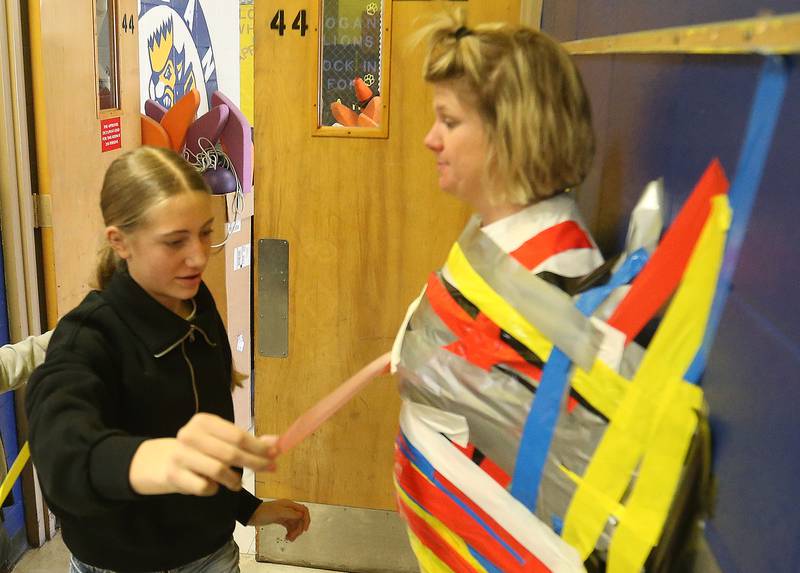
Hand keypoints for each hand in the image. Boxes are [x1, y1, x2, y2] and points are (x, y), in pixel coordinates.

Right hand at [129, 413, 278, 495]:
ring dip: (234, 479)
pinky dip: (215, 489)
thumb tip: (277, 442)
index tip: (276, 454)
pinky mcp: (174, 476)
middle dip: (255, 463)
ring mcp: (180, 455)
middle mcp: (190, 435)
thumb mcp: (222, 440)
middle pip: (231, 453)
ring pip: (218, 471)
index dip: (259, 447)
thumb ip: (249, 441)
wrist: (163, 462)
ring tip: (237, 483)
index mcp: (204, 421)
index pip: (238, 435)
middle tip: (270, 469)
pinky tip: (215, 486)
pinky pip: (204, 487)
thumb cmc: (201, 449)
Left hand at [248, 499, 310, 541]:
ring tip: (289, 539)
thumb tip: (301, 516)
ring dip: (294, 532)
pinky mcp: (280, 520)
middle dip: (298, 529)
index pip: (303, 511)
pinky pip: (289, 527)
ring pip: (295, 524)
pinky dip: (290, 532)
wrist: (252, 514)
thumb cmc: (263, 511)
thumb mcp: (278, 512)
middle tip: (294, 537)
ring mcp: (285, 515)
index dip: (306, 520)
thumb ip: (291, 513)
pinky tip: (287, 537)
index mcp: (289, 505)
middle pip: (300, 519)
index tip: (305, 529)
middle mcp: (288, 509)